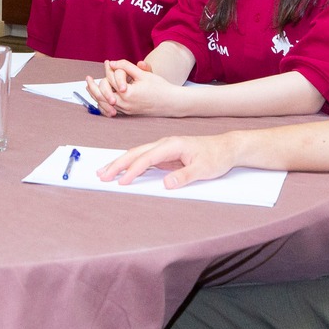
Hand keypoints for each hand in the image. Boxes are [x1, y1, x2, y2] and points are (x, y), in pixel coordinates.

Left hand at [89, 60, 185, 117]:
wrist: (171, 102)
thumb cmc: (159, 87)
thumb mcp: (143, 74)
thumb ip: (126, 67)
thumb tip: (112, 63)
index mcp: (127, 93)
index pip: (110, 80)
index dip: (108, 69)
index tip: (107, 62)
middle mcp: (124, 104)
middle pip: (101, 95)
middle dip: (93, 86)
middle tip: (87, 79)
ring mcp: (125, 110)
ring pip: (104, 104)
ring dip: (95, 95)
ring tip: (88, 87)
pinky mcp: (128, 113)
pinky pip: (110, 110)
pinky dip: (102, 104)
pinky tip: (98, 98)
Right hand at [99, 132, 241, 187]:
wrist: (227, 148)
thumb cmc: (216, 156)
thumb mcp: (204, 169)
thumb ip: (184, 176)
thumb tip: (167, 184)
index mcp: (172, 144)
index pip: (147, 158)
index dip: (133, 170)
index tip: (122, 181)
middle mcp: (165, 144)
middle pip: (135, 152)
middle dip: (117, 163)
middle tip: (101, 175)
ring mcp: (164, 149)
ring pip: (137, 154)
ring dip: (120, 163)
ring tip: (104, 172)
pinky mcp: (165, 155)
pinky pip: (143, 159)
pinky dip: (130, 164)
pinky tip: (122, 170)